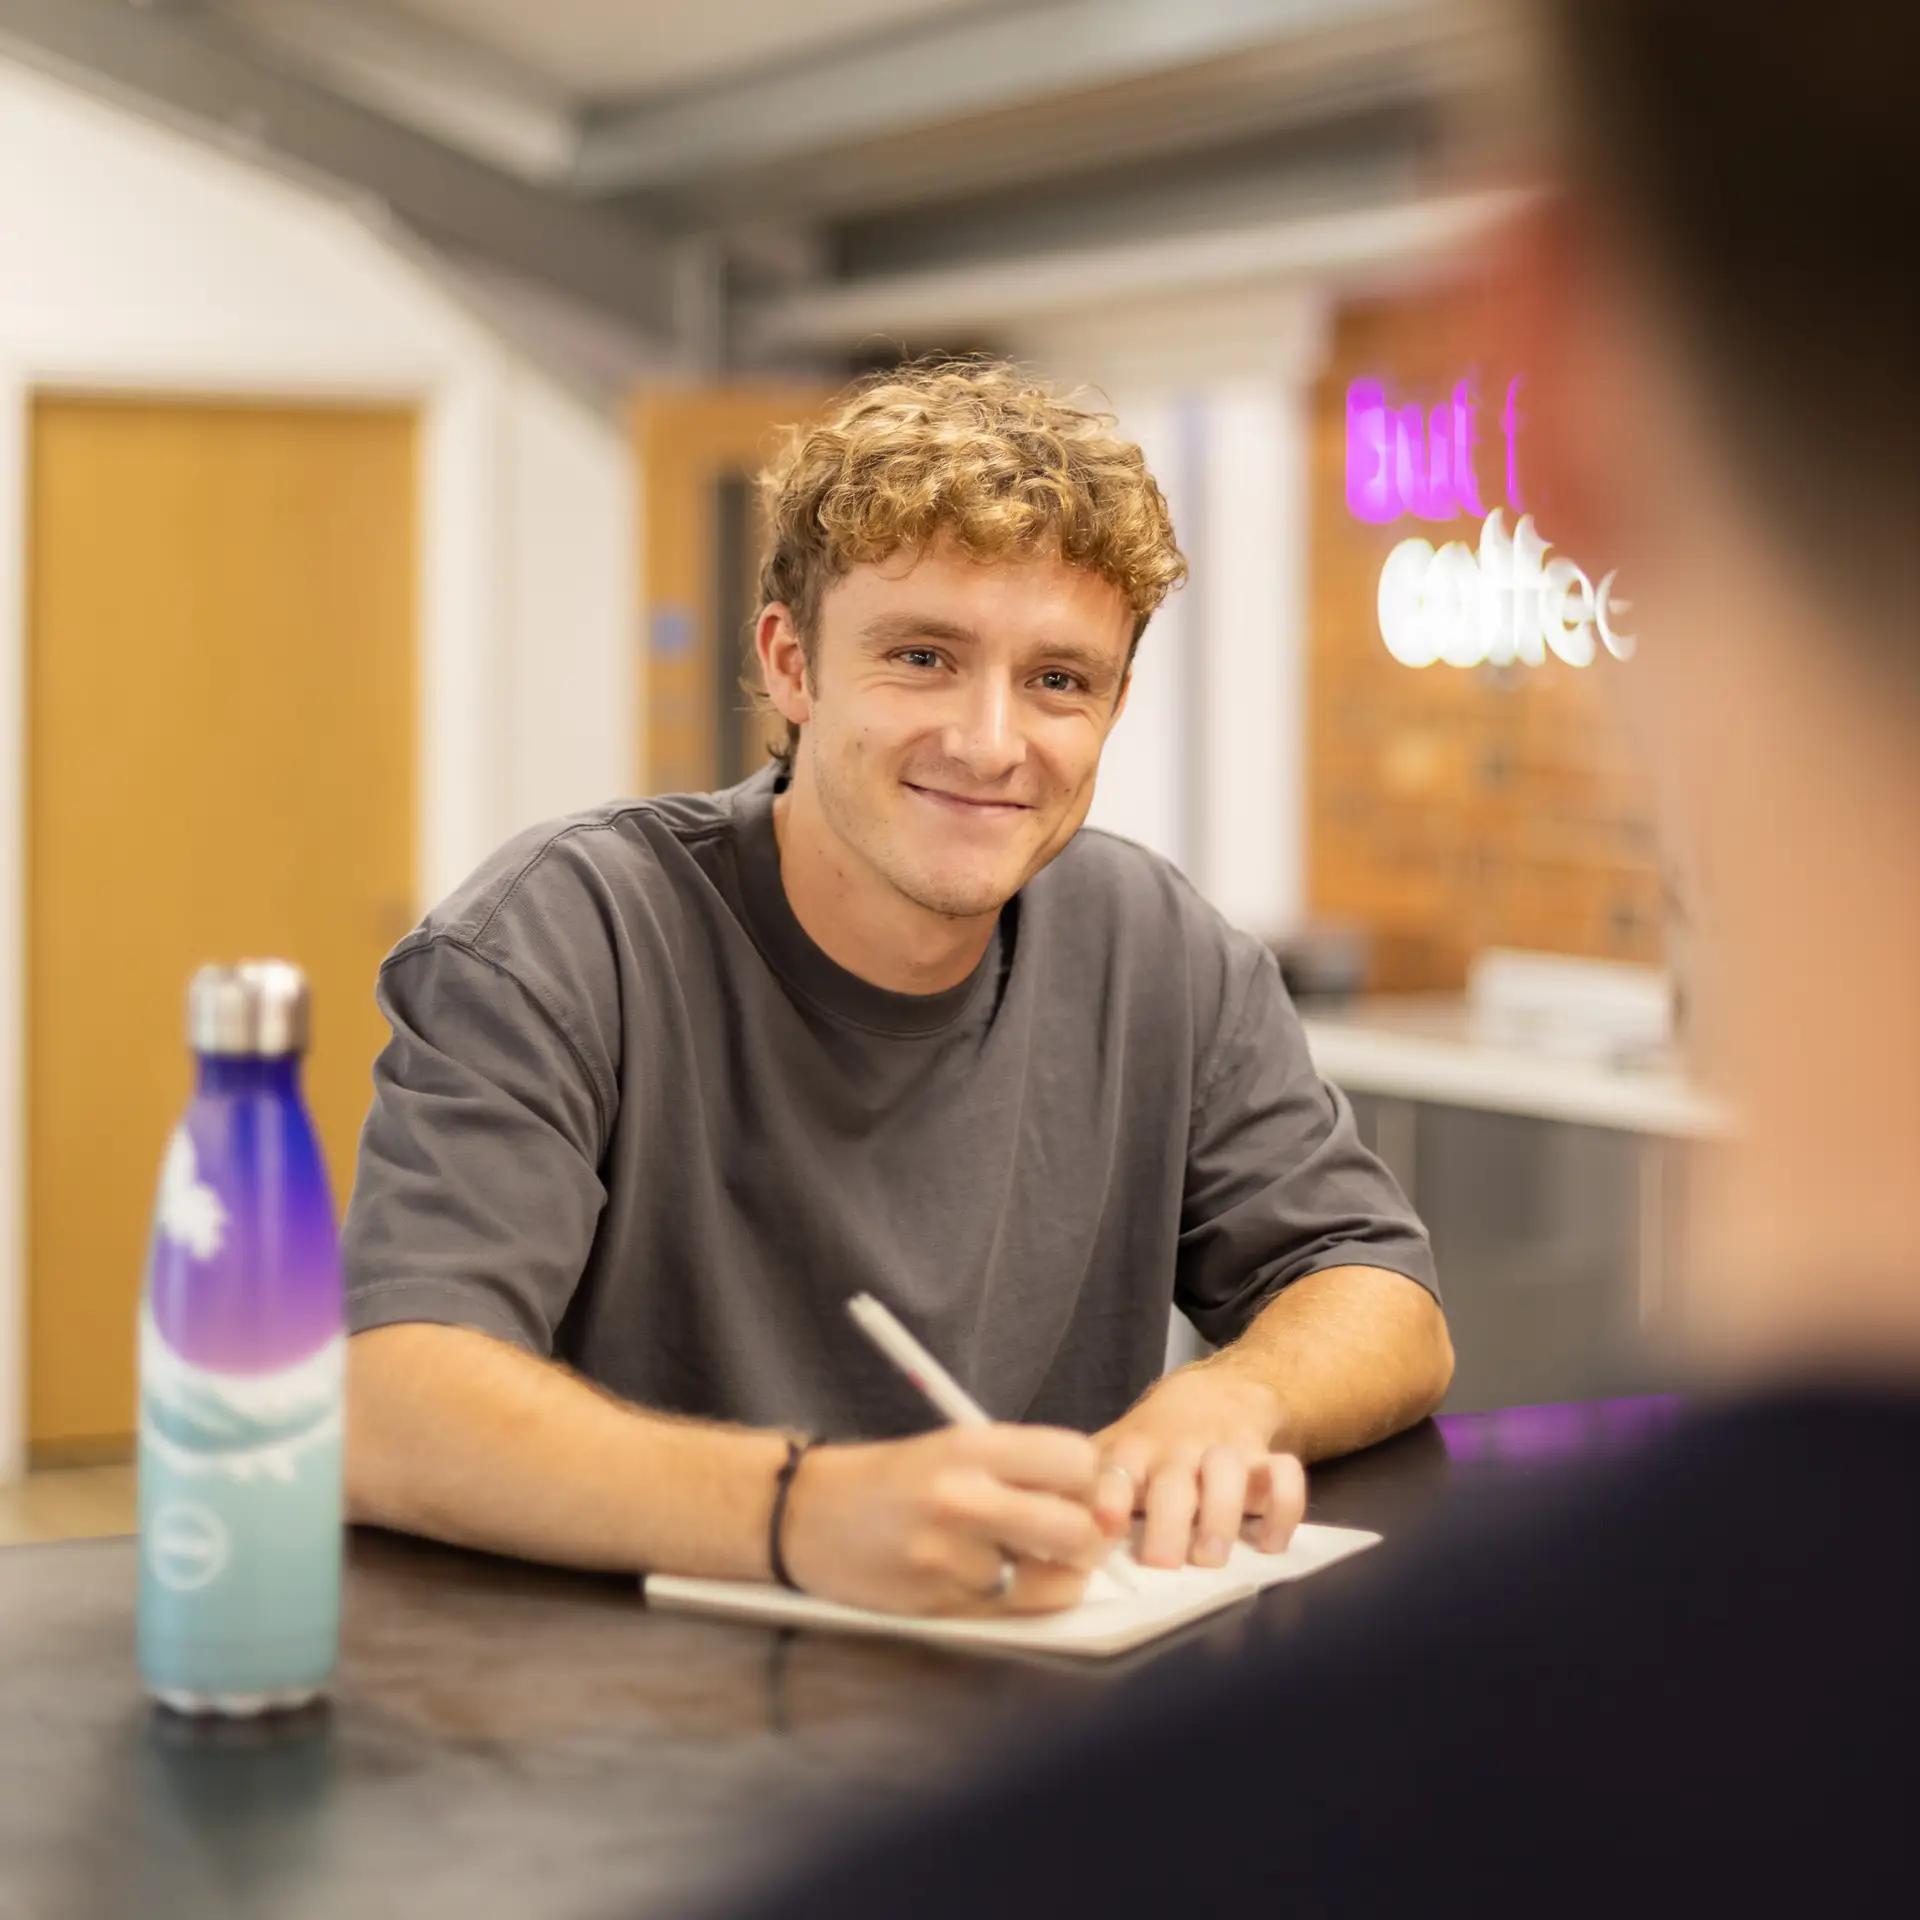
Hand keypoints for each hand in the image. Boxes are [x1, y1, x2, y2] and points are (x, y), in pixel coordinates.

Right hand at [780, 1424, 1110, 1616]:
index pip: (1074, 1459)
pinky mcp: (943, 1604)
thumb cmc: (886, 1478)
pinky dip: (1029, 1598)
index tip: (1081, 1485)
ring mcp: (952, 1557)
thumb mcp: (950, 1446)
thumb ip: (1019, 1466)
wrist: (804, 1515)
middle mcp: (964, 1498)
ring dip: (1065, 1573)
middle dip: (1090, 1533)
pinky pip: (1021, 1609)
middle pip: (1077, 1526)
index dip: (1089, 1475)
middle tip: (1079, 1531)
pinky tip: (1010, 1578)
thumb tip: (1096, 1495)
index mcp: (969, 1446)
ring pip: (1058, 1578)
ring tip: (1044, 1557)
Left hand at [1094, 1365, 1306, 1569]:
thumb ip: (1082, 1492)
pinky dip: (1284, 1507)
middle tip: (1161, 1564)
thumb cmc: (1154, 1442)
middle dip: (1168, 1521)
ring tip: (1211, 1558)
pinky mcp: (1266, 1458)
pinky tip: (1270, 1544)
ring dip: (1221, 1515)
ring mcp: (1225, 1451)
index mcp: (1133, 1452)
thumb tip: (1040, 1536)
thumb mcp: (1113, 1453)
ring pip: (1228, 1472)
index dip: (1109, 1495)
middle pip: (1174, 1480)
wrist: (1218, 1392)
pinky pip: (1286, 1474)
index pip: (1116, 1469)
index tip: (1103, 1525)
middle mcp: (1178, 1450)